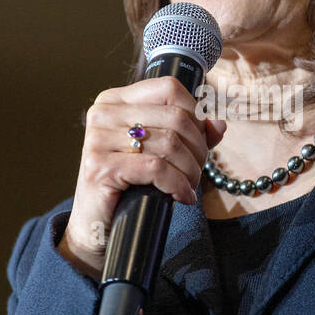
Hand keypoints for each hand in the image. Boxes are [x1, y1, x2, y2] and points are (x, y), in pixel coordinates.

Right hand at [57, 77, 226, 279]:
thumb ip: (189, 135)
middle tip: (197, 172)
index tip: (200, 142)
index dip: (195, 114)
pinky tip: (181, 197)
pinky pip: (156, 168)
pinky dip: (177, 184)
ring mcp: (98, 139)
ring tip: (188, 186)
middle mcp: (103, 113)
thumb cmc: (128, 187)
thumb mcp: (160, 154)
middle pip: (175, 117)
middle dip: (198, 148)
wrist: (96, 226)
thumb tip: (218, 124)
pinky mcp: (99, 167)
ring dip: (190, 170)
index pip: (169, 88)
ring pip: (169, 143)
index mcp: (115, 100)